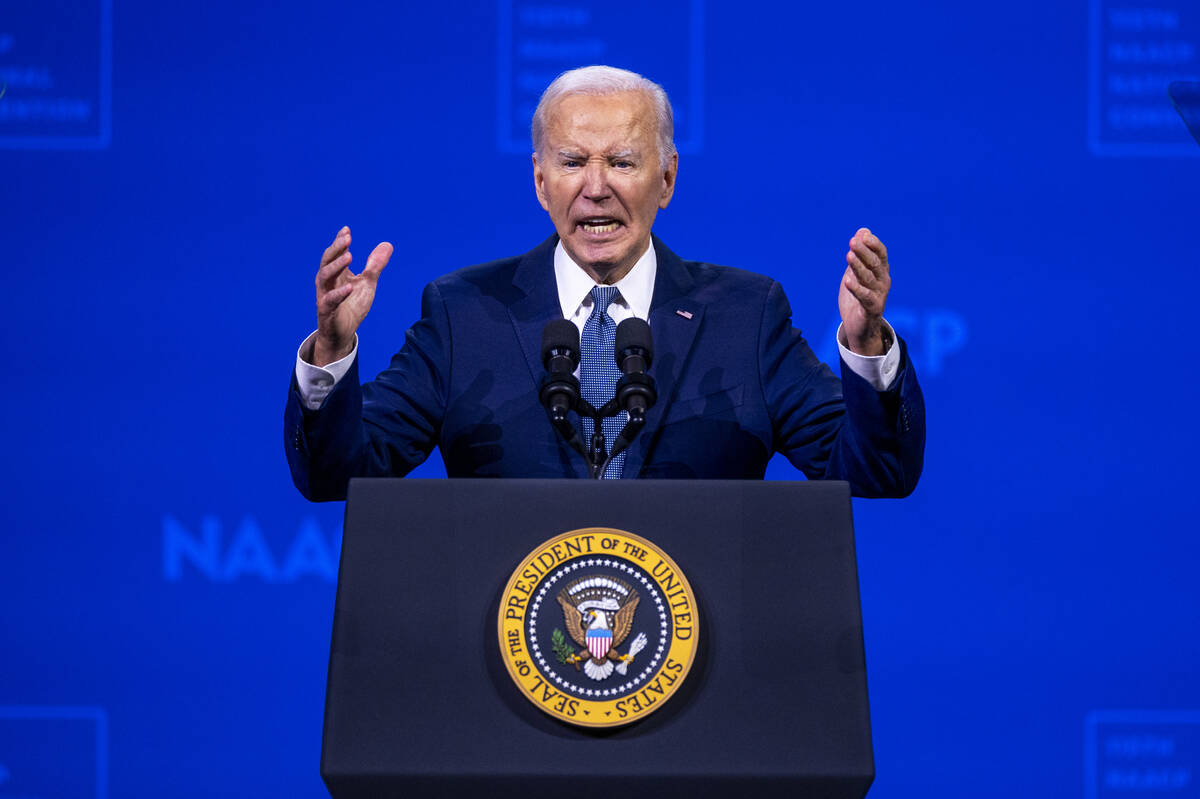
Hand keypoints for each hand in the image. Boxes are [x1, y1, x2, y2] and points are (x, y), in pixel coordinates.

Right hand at [313, 226, 392, 365]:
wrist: (343, 333)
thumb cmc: (352, 306)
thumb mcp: (367, 283)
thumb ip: (375, 265)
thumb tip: (387, 244)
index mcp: (336, 273)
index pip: (335, 253)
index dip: (340, 241)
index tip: (347, 230)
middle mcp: (327, 282)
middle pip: (327, 261)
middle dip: (336, 248)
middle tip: (347, 238)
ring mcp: (325, 295)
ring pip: (324, 277)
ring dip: (336, 266)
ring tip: (349, 256)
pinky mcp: (326, 311)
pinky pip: (330, 301)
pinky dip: (339, 293)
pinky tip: (350, 287)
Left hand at [838, 227, 890, 355]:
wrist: (860, 327)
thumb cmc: (857, 298)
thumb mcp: (856, 273)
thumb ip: (858, 254)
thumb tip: (862, 230)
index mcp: (881, 271)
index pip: (881, 254)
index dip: (873, 244)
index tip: (862, 235)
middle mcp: (883, 281)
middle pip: (875, 264)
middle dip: (864, 252)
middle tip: (852, 242)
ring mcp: (879, 295)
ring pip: (869, 278)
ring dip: (858, 266)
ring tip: (848, 255)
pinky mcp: (872, 309)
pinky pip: (865, 297)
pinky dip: (856, 289)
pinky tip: (847, 281)